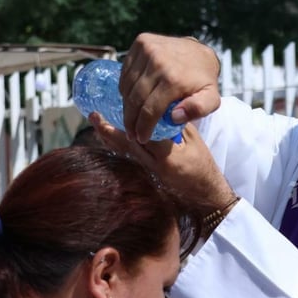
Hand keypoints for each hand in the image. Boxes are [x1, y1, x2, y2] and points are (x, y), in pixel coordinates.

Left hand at [89, 113, 234, 210]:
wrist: (203, 191)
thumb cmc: (202, 165)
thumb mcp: (195, 142)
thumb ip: (177, 126)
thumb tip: (162, 108)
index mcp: (167, 156)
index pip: (145, 136)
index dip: (131, 121)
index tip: (122, 106)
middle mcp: (153, 165)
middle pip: (126, 145)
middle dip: (109, 130)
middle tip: (95, 115)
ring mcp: (148, 171)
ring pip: (124, 152)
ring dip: (108, 137)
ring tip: (96, 123)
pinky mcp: (146, 172)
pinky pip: (128, 157)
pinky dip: (117, 145)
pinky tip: (109, 136)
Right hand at [120, 33, 221, 143]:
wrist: (200, 52)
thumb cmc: (203, 81)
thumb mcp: (211, 99)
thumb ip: (198, 110)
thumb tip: (175, 117)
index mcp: (174, 78)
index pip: (151, 109)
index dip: (144, 127)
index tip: (141, 138)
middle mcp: (158, 60)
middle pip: (135, 99)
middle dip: (131, 121)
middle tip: (131, 133)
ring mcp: (148, 48)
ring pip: (127, 86)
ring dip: (127, 105)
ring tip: (131, 118)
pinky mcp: (141, 42)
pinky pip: (125, 72)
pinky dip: (126, 88)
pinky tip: (132, 98)